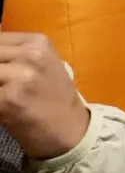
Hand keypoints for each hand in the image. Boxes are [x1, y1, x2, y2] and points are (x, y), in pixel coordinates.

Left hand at [0, 33, 89, 160]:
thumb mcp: (40, 66)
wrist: (70, 130)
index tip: (2, 74)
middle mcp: (31, 54)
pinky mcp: (9, 99)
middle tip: (2, 86)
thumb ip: (13, 55)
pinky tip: (2, 108)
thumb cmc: (53, 99)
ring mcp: (21, 76)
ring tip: (2, 96)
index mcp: (38, 42)